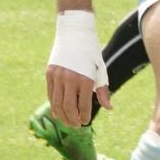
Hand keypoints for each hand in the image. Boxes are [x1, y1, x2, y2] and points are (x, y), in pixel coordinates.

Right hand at [46, 10, 109, 127]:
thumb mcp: (100, 70)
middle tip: (75, 126)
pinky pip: (50, 94)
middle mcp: (69, 79)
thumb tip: (109, 108)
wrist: (74, 33)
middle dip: (72, 119)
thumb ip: (102, 90)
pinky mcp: (49, 73)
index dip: (84, 116)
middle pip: (68, 107)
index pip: (83, 105)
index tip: (85, 122)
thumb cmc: (91, 52)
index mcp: (85, 79)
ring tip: (66, 122)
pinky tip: (57, 111)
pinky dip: (53, 104)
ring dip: (61, 115)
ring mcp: (57, 76)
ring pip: (57, 102)